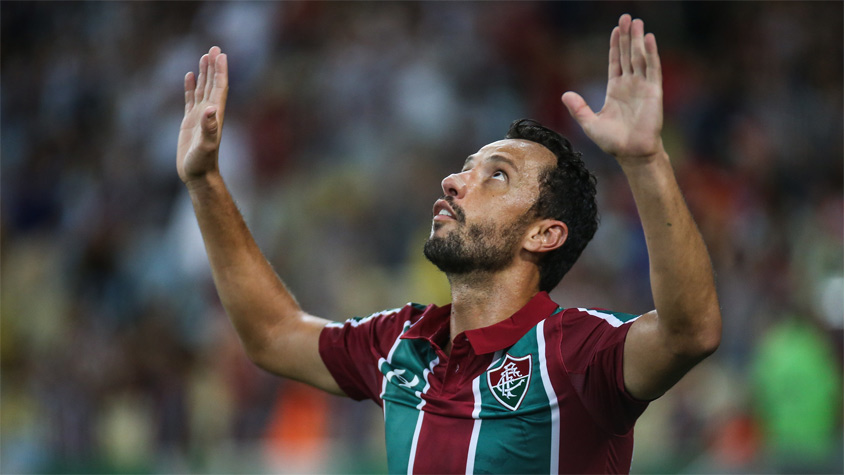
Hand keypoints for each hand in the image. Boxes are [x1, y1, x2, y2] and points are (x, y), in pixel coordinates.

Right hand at [177, 46, 227, 183]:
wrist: (198, 174)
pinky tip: (189, 76)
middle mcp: (209, 112)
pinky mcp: (189, 121)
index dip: (220, 71)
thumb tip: (209, 109)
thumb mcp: (206, 145)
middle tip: (214, 47)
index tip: (221, 54)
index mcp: (215, 114)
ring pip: (202, 89)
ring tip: (204, 55)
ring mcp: (200, 116)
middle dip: (213, 66)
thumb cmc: (202, 162)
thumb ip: (208, 128)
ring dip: (204, 73)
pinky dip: (190, 86)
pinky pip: (190, 99)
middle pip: (212, 84)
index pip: (219, 87)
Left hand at [562, 15, 663, 165]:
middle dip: (627, 36)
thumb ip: (579, 108)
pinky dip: (651, 53)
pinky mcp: (654, 92)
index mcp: (616, 89)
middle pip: (628, 54)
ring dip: (639, 40)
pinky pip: (652, 68)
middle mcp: (630, 85)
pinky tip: (649, 39)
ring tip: (637, 22)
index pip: (616, 62)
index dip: (615, 46)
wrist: (632, 153)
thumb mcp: (590, 124)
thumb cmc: (613, 142)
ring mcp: (643, 87)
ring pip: (640, 57)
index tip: (616, 29)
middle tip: (627, 17)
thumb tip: (564, 94)